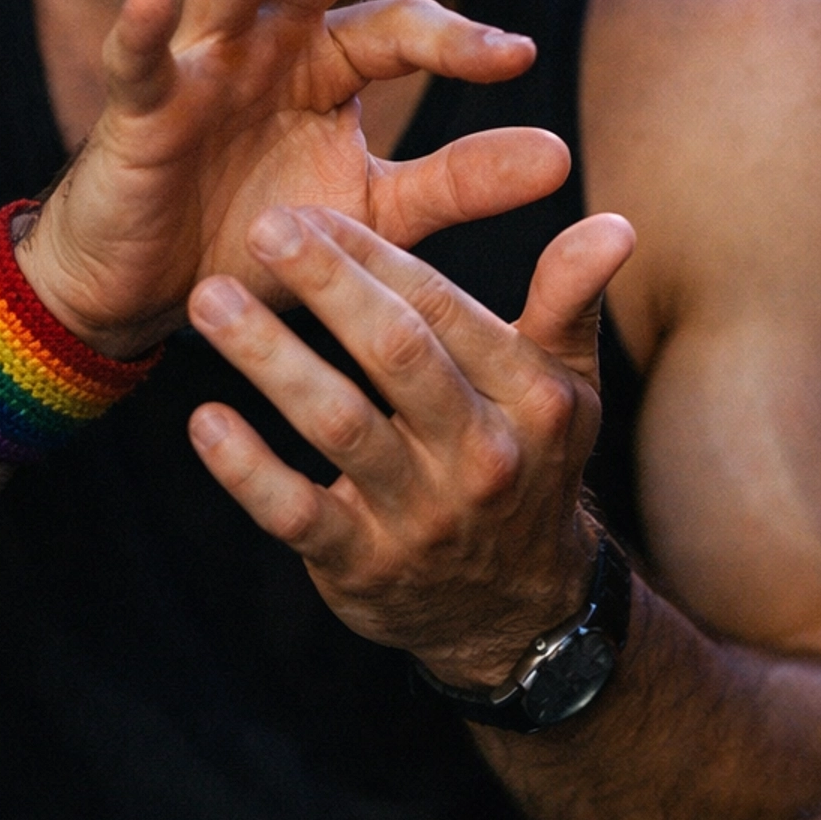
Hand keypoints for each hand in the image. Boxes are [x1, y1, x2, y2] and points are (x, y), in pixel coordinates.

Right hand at [17, 0, 567, 356]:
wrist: (153, 292)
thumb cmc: (259, 233)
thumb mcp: (373, 210)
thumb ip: (456, 181)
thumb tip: (560, 155)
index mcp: (330, 61)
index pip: (403, 28)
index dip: (460, 39)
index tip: (519, 57)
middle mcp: (270, 40)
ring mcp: (200, 64)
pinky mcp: (138, 108)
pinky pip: (140, 59)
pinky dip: (142, 24)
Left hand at [184, 202, 634, 687]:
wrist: (517, 611)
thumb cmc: (529, 460)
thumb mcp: (566, 382)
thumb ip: (571, 297)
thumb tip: (617, 223)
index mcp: (530, 396)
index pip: (443, 307)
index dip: (374, 254)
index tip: (310, 208)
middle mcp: (482, 455)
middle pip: (394, 353)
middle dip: (326, 285)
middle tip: (263, 227)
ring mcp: (422, 516)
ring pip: (338, 422)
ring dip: (270, 357)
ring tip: (210, 301)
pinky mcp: (364, 567)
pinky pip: (296, 513)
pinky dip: (247, 468)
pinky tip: (204, 419)